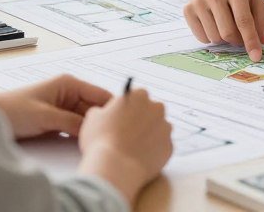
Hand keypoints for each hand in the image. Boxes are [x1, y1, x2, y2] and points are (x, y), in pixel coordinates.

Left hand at [0, 74, 111, 139]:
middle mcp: (70, 93)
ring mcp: (64, 107)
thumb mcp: (46, 116)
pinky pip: (76, 126)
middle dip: (103, 120)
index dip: (113, 106)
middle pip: (95, 108)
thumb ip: (71, 122)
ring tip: (103, 140)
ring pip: (86, 119)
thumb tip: (94, 129)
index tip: (125, 120)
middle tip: (115, 135)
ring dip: (92, 129)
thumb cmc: (14, 110)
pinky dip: (81, 134)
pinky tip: (87, 143)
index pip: (100, 94)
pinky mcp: (58, 120)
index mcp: (69, 84)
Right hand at [78, 87, 172, 205]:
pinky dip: (153, 151)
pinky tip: (139, 158)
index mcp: (139, 95)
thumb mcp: (93, 117)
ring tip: (132, 148)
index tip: (121, 119)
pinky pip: (162, 147)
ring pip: (158, 129)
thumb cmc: (101, 140)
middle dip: (142, 120)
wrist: (115, 167)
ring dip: (149, 136)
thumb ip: (104, 109)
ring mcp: (165, 128)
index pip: (137, 97)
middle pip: (151, 111)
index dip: (127, 109)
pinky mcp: (170, 147)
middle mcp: (157, 108)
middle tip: (126, 134)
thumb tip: (107, 113)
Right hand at [185, 0, 263, 60]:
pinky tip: (214, 23)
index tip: (256, 57)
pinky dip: (211, 37)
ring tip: (227, 24)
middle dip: (238, 41)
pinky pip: (202, 37)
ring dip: (224, 39)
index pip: (244, 21)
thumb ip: (262, 19)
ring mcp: (199, 0)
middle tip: (241, 36)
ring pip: (214, 37)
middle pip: (228, 33)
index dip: (251, 41)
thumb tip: (263, 42)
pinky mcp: (188, 8)